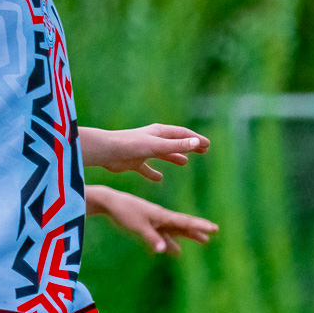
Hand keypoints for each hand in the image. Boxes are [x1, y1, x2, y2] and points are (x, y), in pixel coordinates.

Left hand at [83, 124, 209, 181]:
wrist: (105, 151)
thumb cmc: (131, 146)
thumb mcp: (158, 146)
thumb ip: (177, 146)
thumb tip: (198, 143)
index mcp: (159, 133)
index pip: (182, 134)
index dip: (196, 139)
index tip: (208, 145)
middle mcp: (152, 140)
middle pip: (174, 142)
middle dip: (189, 146)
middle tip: (203, 151)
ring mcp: (143, 151)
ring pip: (162, 154)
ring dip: (174, 157)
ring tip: (185, 162)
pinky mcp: (134, 162)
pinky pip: (146, 168)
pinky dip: (153, 173)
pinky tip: (158, 179)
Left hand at [87, 185, 216, 254]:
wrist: (110, 202)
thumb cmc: (124, 212)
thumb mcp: (138, 226)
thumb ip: (151, 238)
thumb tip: (162, 251)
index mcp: (163, 216)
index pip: (186, 222)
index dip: (201, 226)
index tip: (214, 228)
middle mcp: (162, 218)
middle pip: (184, 225)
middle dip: (199, 230)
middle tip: (214, 232)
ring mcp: (155, 222)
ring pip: (176, 231)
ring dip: (188, 236)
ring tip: (203, 241)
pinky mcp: (147, 225)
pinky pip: (163, 236)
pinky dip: (170, 243)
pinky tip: (174, 251)